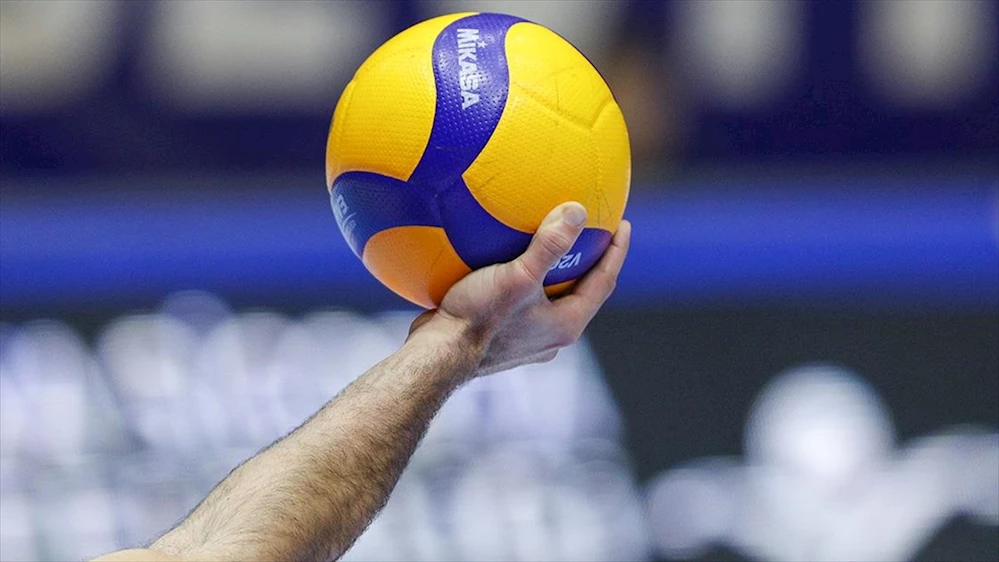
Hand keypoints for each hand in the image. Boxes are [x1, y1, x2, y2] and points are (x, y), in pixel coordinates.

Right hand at [408, 202, 630, 376]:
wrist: (436, 356)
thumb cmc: (478, 318)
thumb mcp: (517, 277)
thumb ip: (550, 245)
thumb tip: (577, 211)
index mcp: (566, 325)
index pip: (604, 282)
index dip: (616, 252)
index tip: (623, 224)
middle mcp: (552, 336)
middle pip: (582, 292)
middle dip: (590, 261)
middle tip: (593, 230)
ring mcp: (528, 339)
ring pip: (552, 299)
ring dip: (556, 272)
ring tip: (552, 242)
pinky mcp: (503, 337)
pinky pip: (524, 301)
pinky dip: (525, 279)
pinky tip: (505, 258)